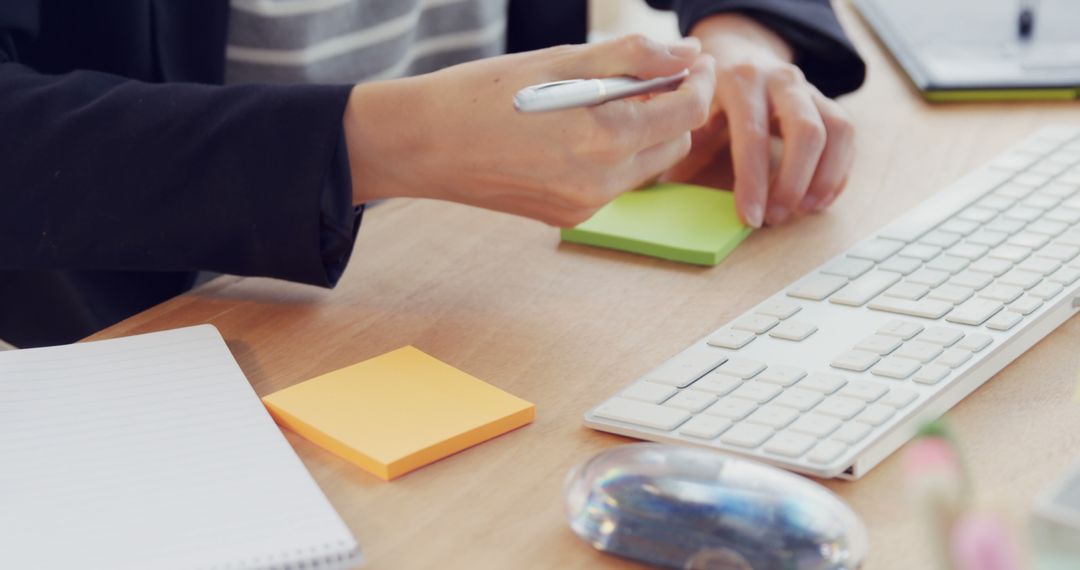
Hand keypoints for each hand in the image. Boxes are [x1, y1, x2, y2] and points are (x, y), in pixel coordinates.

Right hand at [343, 35, 715, 226]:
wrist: (421, 145)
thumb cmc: (480, 94)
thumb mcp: (558, 60)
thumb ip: (631, 56)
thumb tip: (687, 54)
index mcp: (603, 137)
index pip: (685, 111)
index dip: (699, 81)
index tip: (695, 58)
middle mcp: (601, 182)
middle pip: (673, 143)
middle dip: (674, 107)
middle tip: (652, 73)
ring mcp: (584, 206)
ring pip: (644, 166)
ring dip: (643, 131)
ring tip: (605, 98)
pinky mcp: (567, 216)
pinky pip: (612, 183)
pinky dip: (612, 154)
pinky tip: (577, 130)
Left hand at [664, 14, 854, 227]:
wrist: (737, 51)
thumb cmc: (708, 93)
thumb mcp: (690, 109)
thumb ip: (681, 141)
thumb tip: (656, 186)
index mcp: (739, 81)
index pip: (752, 135)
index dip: (753, 181)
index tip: (749, 218)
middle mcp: (780, 79)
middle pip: (806, 131)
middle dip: (792, 183)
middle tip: (775, 218)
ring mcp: (809, 88)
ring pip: (836, 131)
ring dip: (823, 179)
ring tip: (801, 212)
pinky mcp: (826, 101)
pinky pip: (846, 135)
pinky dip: (838, 172)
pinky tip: (818, 200)